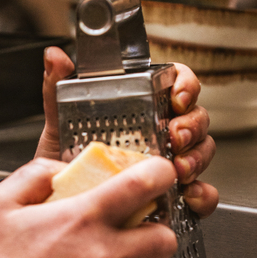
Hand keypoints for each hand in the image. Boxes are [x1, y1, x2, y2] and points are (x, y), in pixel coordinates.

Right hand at [0, 129, 178, 257]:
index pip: (145, 185)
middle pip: (164, 240)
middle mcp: (102, 255)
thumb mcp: (1, 202)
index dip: (160, 174)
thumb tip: (63, 170)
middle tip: (139, 231)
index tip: (159, 175)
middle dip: (157, 232)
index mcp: (82, 219)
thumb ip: (36, 175)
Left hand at [35, 47, 218, 217]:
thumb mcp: (58, 125)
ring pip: (202, 151)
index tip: (179, 96)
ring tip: (179, 169)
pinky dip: (202, 195)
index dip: (186, 85)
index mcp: (143, 107)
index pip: (176, 83)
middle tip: (177, 137)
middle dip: (192, 126)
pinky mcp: (172, 193)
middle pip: (196, 117)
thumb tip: (54, 56)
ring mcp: (170, 162)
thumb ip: (57, 88)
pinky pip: (201, 192)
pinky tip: (188, 196)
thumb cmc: (64, 161)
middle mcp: (161, 131)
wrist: (58, 201)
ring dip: (197, 158)